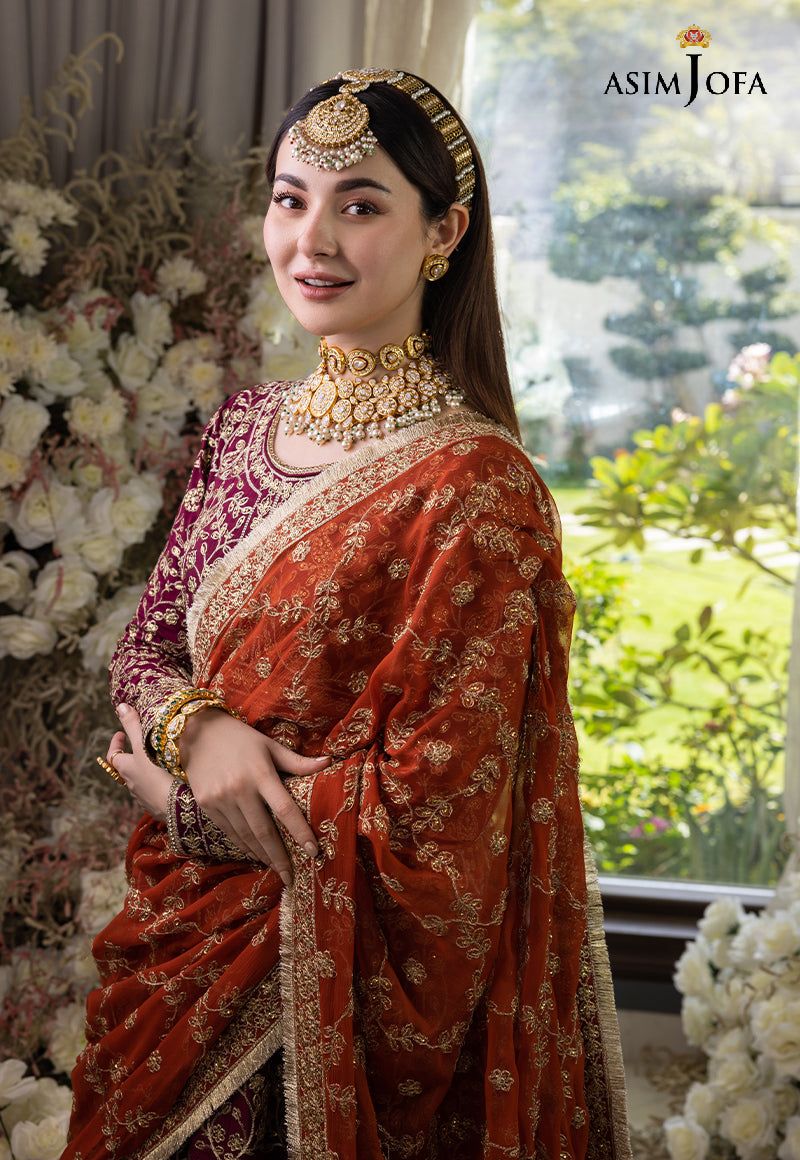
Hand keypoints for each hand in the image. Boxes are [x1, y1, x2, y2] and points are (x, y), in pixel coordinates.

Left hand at [107, 705, 172, 819]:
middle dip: (132, 757)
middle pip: (126, 769)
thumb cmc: (157, 773)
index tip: (119, 734)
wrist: (176, 805)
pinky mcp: (158, 806)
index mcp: (126, 769)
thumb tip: (120, 707)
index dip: (115, 743)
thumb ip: (132, 726)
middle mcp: (132, 784)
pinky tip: (170, 780)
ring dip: (145, 771)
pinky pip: (155, 792)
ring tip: (158, 761)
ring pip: (141, 781)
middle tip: (140, 745)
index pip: (113, 755)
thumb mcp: (144, 745)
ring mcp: (144, 797)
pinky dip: (158, 784)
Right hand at [174, 705, 330, 882]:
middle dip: (279, 858)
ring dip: (262, 855)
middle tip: (291, 877)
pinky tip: (255, 854)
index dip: (300, 832)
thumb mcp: (270, 746)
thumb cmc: (240, 738)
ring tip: (276, 869)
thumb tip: (328, 762)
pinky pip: (228, 832)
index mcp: (260, 774)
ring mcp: (220, 800)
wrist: (196, 733)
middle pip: (264, 832)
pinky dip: (243, 846)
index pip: (285, 809)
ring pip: (245, 836)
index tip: (313, 851)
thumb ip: (297, 762)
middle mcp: (239, 790)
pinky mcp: (206, 805)